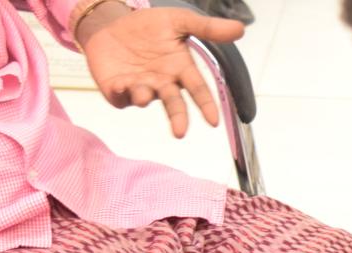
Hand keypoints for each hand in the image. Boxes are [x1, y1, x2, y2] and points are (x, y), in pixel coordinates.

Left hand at [79, 6, 245, 137]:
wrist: (111, 25)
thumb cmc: (148, 27)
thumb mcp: (178, 21)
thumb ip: (207, 28)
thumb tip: (240, 29)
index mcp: (180, 69)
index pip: (197, 89)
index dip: (206, 105)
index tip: (213, 121)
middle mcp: (163, 83)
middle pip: (174, 104)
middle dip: (178, 118)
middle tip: (180, 132)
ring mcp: (141, 88)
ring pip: (146, 99)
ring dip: (145, 97)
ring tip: (143, 96)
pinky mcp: (119, 91)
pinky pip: (120, 96)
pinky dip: (120, 92)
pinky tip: (119, 85)